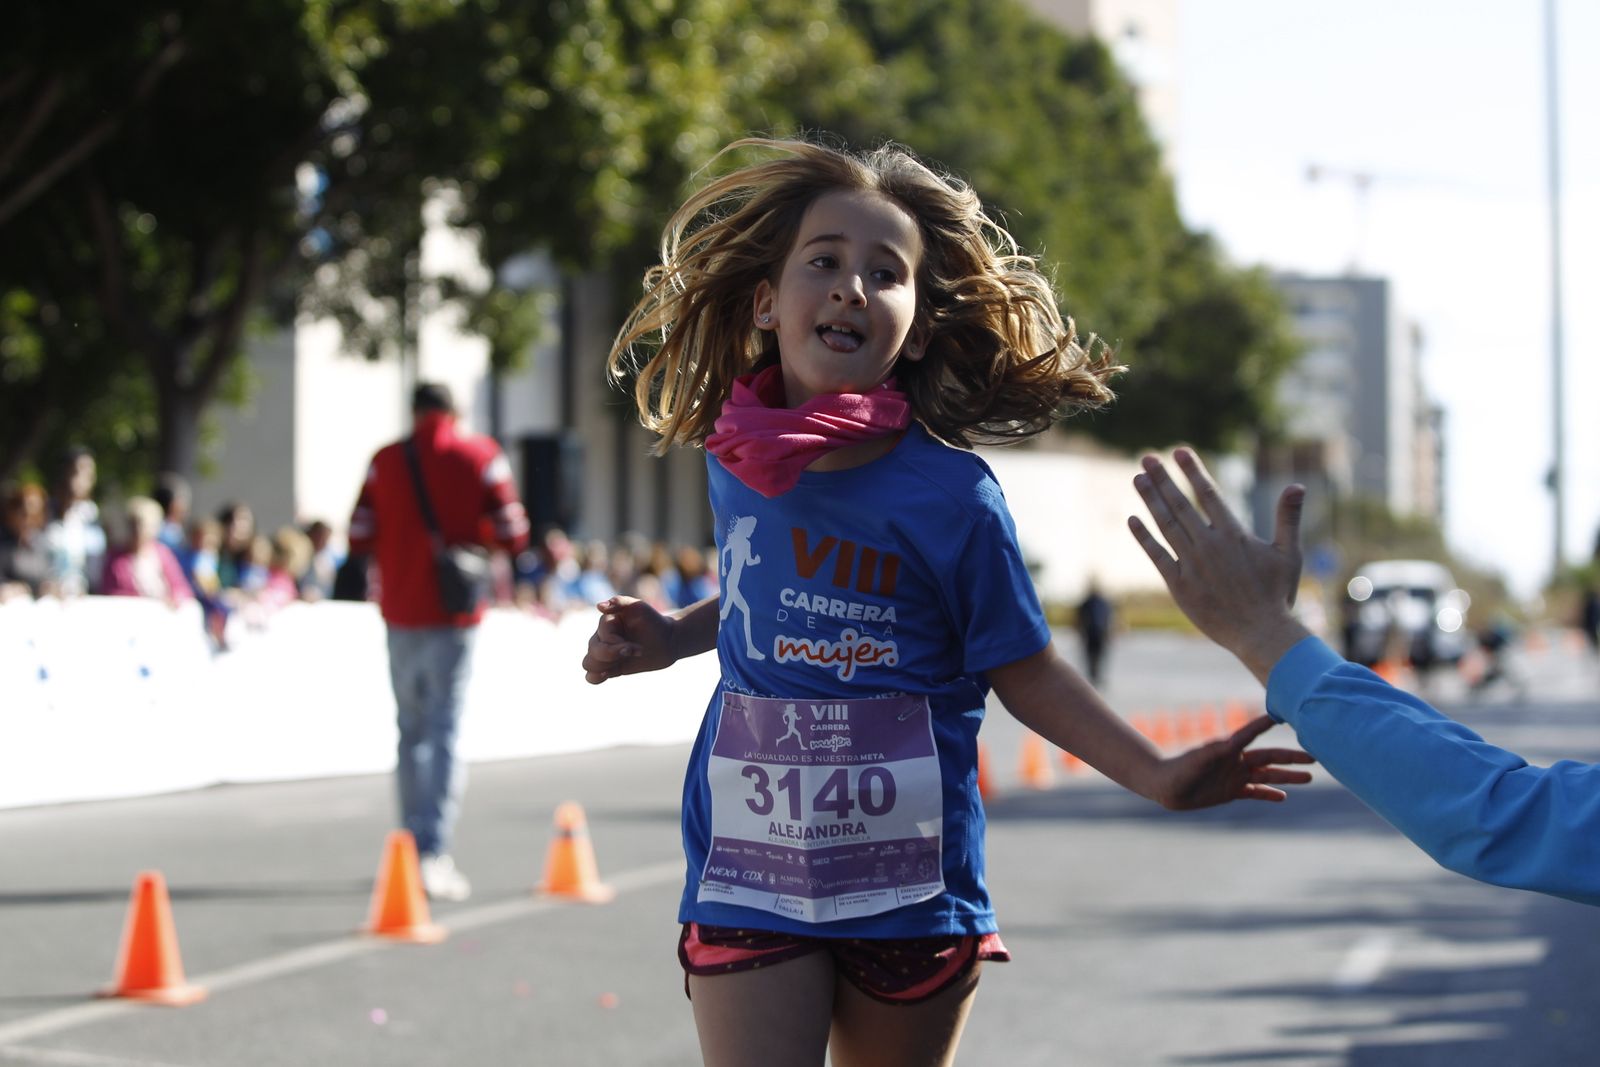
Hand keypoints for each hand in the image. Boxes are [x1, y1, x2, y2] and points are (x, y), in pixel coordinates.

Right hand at [582, 596, 677, 683]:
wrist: (667, 640)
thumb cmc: (653, 621)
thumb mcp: (639, 607)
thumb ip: (619, 602)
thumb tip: (599, 606)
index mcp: (605, 623)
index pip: (603, 638)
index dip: (618, 645)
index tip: (638, 647)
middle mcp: (601, 638)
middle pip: (593, 651)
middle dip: (614, 655)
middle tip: (636, 652)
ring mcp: (605, 653)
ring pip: (589, 664)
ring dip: (606, 665)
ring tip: (624, 661)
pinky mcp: (611, 667)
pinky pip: (592, 676)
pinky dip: (595, 678)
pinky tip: (607, 674)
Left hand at [1128, 447, 1311, 683]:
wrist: (1261, 633)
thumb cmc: (1277, 594)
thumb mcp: (1288, 553)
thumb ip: (1288, 518)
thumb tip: (1297, 485)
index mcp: (1234, 534)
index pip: (1208, 494)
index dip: (1192, 471)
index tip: (1178, 451)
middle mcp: (1209, 544)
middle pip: (1180, 504)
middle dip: (1162, 479)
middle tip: (1146, 458)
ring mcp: (1192, 564)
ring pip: (1165, 525)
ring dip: (1150, 501)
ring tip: (1137, 479)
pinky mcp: (1179, 585)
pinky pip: (1157, 555)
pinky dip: (1144, 537)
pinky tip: (1132, 520)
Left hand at [1152, 715, 1314, 809]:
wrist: (1166, 786)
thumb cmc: (1178, 769)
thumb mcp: (1196, 760)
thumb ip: (1212, 752)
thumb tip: (1230, 744)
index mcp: (1229, 749)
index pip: (1252, 734)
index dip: (1266, 724)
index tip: (1284, 714)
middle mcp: (1236, 761)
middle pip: (1269, 758)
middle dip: (1291, 757)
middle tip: (1314, 756)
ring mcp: (1236, 776)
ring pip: (1268, 776)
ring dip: (1287, 777)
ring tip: (1309, 777)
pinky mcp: (1232, 791)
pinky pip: (1255, 793)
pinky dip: (1269, 795)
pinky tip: (1284, 797)